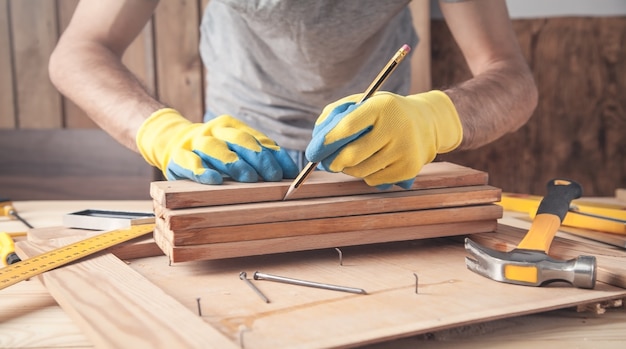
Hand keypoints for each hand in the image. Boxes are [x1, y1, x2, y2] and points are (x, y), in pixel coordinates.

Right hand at [136, 108, 298, 183]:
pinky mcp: (178, 157)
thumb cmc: (214, 151)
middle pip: (240, 141)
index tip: (289, 173)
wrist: (172, 142)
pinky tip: (214, 180)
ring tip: (248, 177)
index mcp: (232, 126)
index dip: (275, 155)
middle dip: (258, 158)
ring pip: (216, 149)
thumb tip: (290, 173)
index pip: (258, 139)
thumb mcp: (235, 149)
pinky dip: (203, 171)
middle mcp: (215, 131)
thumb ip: (259, 156)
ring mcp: (195, 142)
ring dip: (234, 163)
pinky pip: (191, 163)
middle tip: (272, 176)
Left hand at [306, 90, 462, 188]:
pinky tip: (374, 162)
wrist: (426, 123)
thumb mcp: (363, 102)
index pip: (347, 127)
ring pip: (361, 171)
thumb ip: (336, 114)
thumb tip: (317, 138)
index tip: (312, 153)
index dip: (326, 142)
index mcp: (382, 106)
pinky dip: (366, 175)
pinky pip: (374, 180)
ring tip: (351, 159)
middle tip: (325, 164)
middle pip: (352, 155)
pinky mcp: (409, 168)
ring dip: (349, 169)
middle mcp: (397, 127)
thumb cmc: (384, 113)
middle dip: (332, 162)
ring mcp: (405, 149)